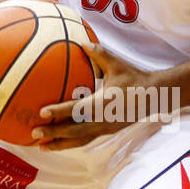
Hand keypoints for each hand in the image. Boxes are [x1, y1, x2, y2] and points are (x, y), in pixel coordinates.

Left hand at [31, 45, 155, 150]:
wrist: (154, 97)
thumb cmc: (135, 78)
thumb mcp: (118, 65)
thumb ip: (99, 53)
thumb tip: (81, 42)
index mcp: (103, 103)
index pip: (77, 108)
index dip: (59, 111)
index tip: (42, 112)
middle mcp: (103, 119)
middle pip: (74, 131)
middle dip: (54, 133)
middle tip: (35, 133)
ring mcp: (105, 128)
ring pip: (79, 140)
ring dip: (59, 144)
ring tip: (41, 147)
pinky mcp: (107, 132)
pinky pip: (86, 140)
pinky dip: (70, 143)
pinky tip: (59, 143)